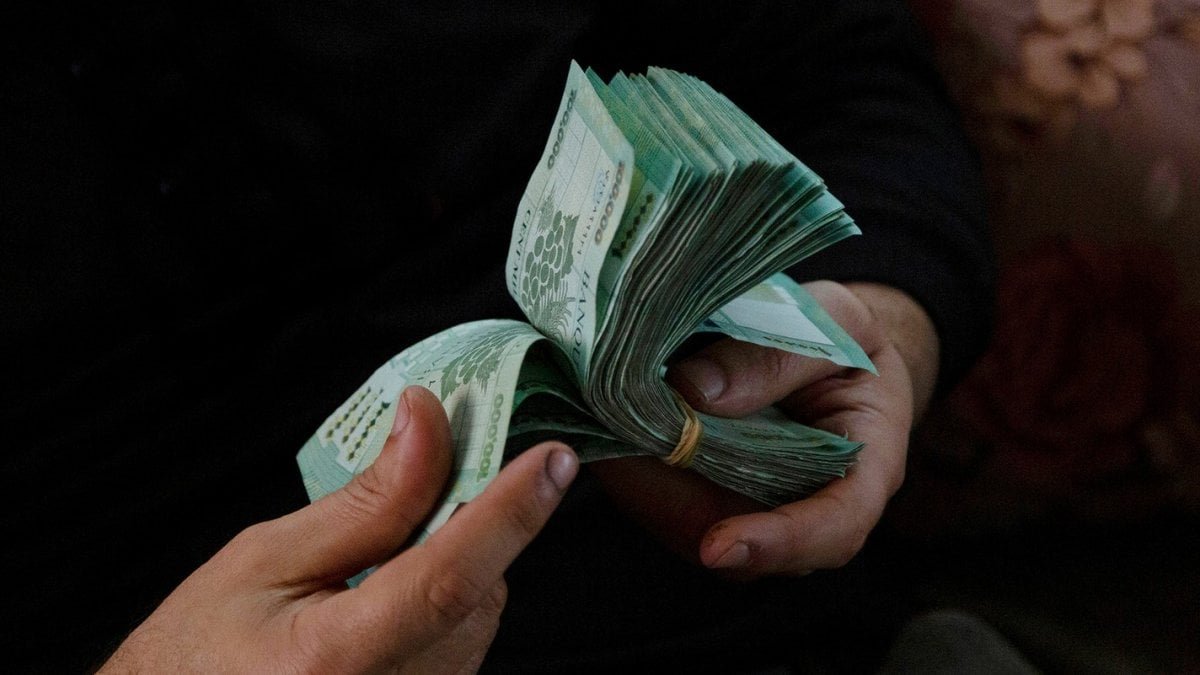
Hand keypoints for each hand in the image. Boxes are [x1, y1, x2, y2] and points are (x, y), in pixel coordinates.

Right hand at [102, 386, 577, 672]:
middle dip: (467, 521)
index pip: (445, 580)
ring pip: (478, 613)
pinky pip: (463, 641)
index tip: (552, 460)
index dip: (506, 514)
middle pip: (475, 590)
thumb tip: (428, 424)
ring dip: (452, 562)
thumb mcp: (264, 559)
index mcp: (335, 662)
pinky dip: (445, 599)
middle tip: (427, 473)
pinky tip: (386, 592)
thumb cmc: (197, 653)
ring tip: (372, 560)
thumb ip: (362, 502)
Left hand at [591, 281, 937, 577]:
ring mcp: (761, 511)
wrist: (831, 346)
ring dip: (649, 494)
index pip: (836, 525)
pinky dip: (638, 479)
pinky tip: (610, 437)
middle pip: (751, 544)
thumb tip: (694, 392)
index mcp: (868, 466)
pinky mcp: (716, 501)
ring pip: (699, 531)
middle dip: (681, 510)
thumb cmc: (843, 335)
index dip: (780, 542)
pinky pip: (673, 509)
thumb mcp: (829, 322)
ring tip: (607, 438)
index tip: (719, 546)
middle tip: (622, 457)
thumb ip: (773, 356)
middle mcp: (813, 506)